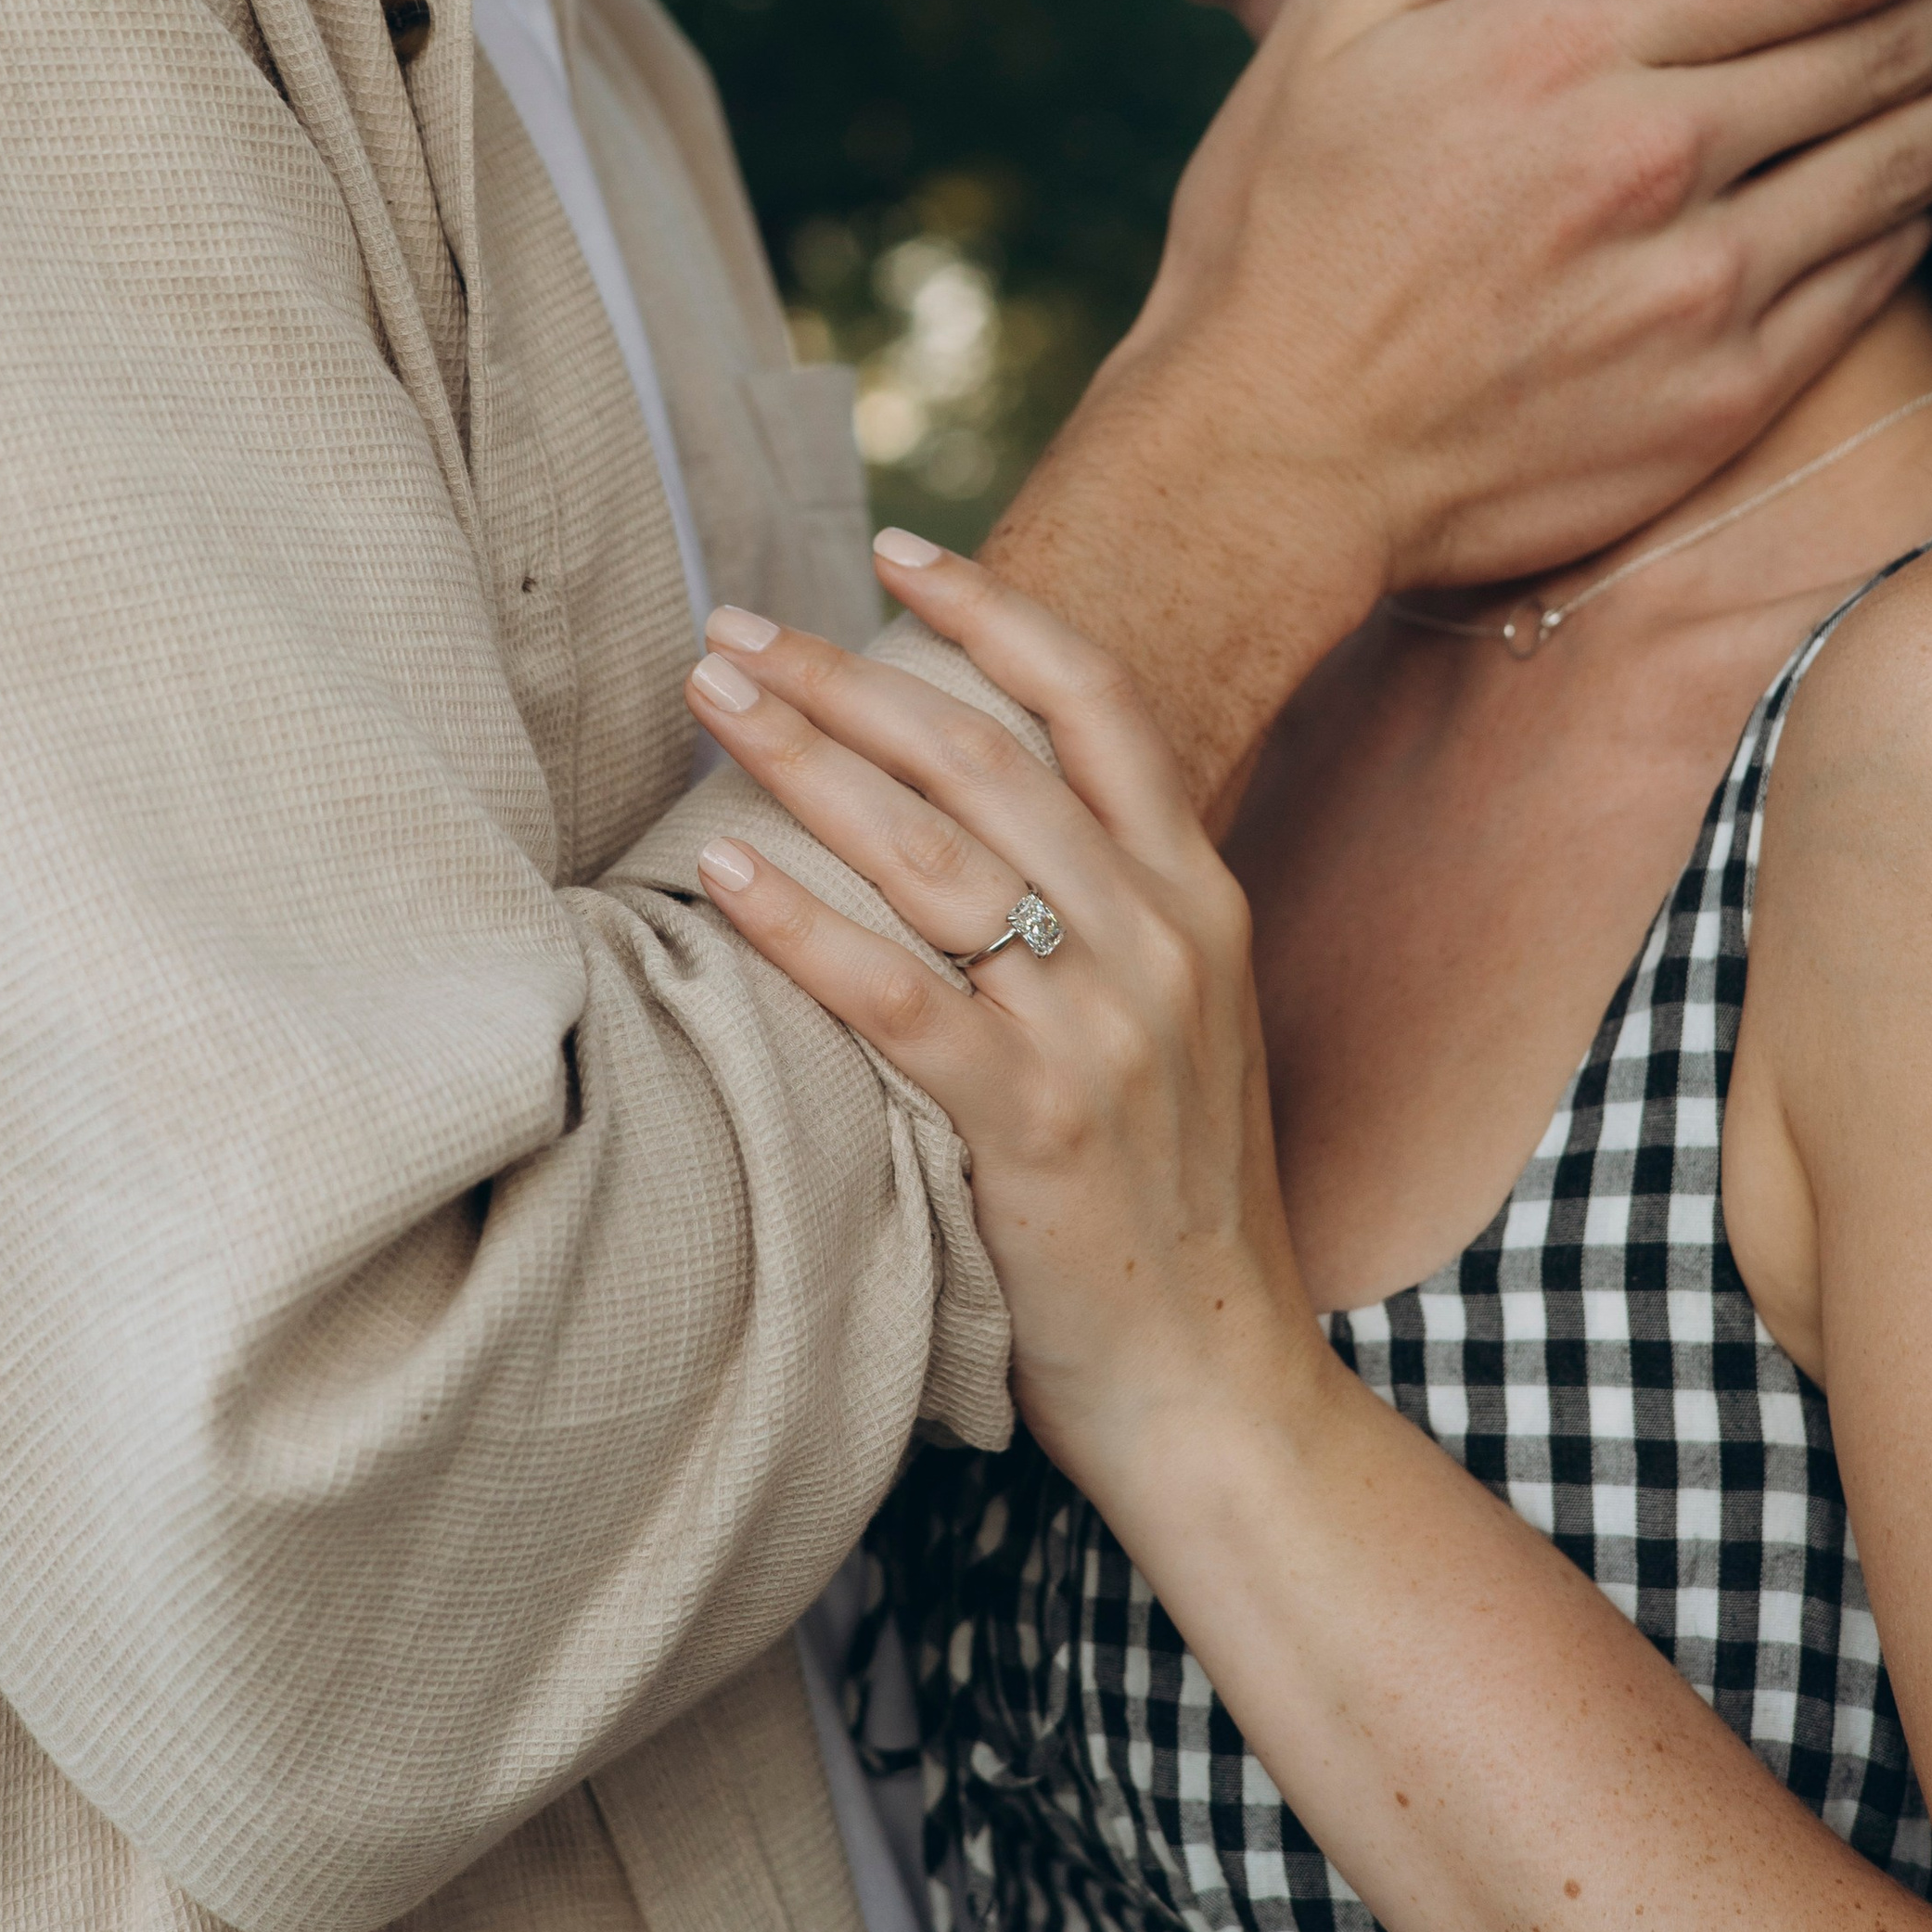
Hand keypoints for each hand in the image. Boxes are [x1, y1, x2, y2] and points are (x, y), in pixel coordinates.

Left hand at [683, 548, 1327, 1496]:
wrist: (1223, 1387)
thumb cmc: (1173, 1204)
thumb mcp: (1180, 1026)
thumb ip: (1105, 914)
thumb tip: (973, 816)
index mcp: (1199, 900)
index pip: (1098, 702)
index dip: (995, 610)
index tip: (894, 544)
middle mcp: (1161, 940)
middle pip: (984, 755)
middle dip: (847, 673)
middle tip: (733, 626)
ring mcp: (1104, 1032)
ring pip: (932, 852)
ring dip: (805, 760)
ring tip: (709, 701)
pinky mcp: (1038, 1128)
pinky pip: (900, 998)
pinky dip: (803, 926)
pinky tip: (721, 873)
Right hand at [990, 0, 1931, 809]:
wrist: (1270, 458)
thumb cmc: (1282, 229)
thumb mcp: (1340, 18)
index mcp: (1573, 45)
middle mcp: (1660, 157)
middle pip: (1893, 47)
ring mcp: (1702, 286)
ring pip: (1904, 164)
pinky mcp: (1721, 394)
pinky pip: (1868, 283)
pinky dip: (1925, 216)